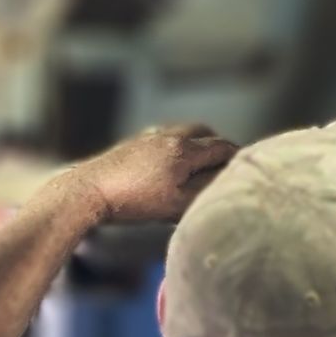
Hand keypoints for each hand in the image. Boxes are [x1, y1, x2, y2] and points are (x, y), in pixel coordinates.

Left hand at [67, 124, 235, 224]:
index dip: (236, 157)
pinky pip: (165, 137)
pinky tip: (170, 165)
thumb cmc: (134, 201)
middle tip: (225, 164)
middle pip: (204, 133)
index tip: (246, 166)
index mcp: (184, 149)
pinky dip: (177, 146)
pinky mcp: (133, 142)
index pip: (222, 147)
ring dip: (196, 144)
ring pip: (183, 132)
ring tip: (199, 164)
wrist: (90, 190)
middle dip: (218, 146)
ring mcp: (149, 136)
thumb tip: (224, 183)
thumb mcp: (176, 204)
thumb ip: (204, 191)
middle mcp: (170, 135)